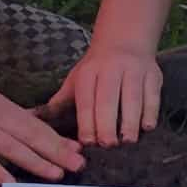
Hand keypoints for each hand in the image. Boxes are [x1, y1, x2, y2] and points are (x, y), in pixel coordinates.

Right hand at [0, 65, 82, 185]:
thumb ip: (1, 111)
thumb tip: (25, 121)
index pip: (33, 122)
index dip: (56, 137)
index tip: (76, 148)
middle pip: (28, 134)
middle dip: (55, 150)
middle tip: (79, 164)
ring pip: (10, 145)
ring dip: (34, 161)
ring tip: (56, 174)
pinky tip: (10, 184)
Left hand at [45, 41, 159, 148]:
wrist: (125, 40)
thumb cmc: (96, 68)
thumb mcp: (75, 80)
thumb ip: (59, 102)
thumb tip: (33, 118)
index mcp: (89, 73)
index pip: (87, 100)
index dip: (87, 122)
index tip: (88, 142)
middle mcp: (111, 69)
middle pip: (108, 99)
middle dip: (107, 123)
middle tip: (108, 145)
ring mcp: (134, 71)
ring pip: (132, 98)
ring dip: (130, 121)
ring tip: (128, 141)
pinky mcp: (153, 75)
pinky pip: (152, 95)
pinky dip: (150, 112)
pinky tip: (146, 128)